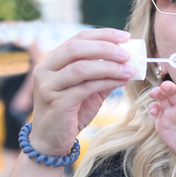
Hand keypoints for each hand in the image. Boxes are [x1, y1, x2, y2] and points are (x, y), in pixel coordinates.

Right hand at [28, 28, 133, 154]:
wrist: (51, 141)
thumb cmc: (70, 112)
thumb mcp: (88, 90)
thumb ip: (103, 75)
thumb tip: (129, 62)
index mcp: (52, 60)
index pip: (78, 38)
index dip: (103, 35)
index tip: (125, 37)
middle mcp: (46, 69)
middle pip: (76, 48)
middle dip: (105, 48)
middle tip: (127, 53)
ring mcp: (48, 85)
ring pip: (81, 68)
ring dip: (109, 67)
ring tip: (129, 70)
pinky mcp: (56, 102)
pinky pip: (85, 88)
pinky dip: (106, 82)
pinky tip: (121, 82)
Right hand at [149, 80, 175, 159]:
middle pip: (175, 93)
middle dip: (169, 88)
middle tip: (164, 86)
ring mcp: (170, 112)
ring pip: (163, 98)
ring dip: (158, 93)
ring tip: (154, 93)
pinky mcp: (161, 119)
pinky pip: (156, 110)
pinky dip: (153, 108)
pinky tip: (152, 111)